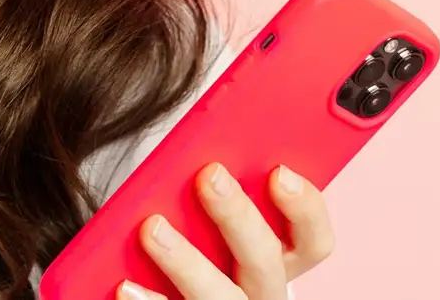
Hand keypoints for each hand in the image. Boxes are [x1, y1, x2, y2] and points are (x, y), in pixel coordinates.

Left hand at [119, 163, 333, 299]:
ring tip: (151, 228)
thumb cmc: (201, 243)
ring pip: (220, 296)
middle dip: (237, 216)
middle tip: (208, 176)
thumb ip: (226, 190)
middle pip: (264, 260)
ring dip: (186, 260)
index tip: (279, 172)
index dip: (304, 208)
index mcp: (281, 260)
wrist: (177, 293)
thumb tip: (206, 153)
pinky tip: (125, 284)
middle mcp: (261, 292)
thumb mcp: (223, 219)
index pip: (314, 241)